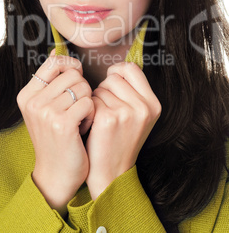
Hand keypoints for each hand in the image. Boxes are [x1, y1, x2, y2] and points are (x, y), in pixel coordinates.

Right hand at [17, 54, 93, 214]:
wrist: (56, 173)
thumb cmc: (56, 137)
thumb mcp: (45, 107)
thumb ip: (50, 81)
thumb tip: (57, 52)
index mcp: (27, 94)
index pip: (54, 62)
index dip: (71, 66)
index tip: (77, 79)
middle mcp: (33, 101)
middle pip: (72, 74)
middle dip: (82, 88)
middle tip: (77, 107)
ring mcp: (46, 113)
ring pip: (83, 87)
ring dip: (88, 102)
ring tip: (80, 118)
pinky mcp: (63, 124)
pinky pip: (89, 103)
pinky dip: (92, 114)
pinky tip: (84, 127)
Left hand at [86, 62, 160, 199]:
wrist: (111, 174)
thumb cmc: (120, 141)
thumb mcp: (138, 117)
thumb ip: (133, 92)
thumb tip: (116, 68)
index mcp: (153, 104)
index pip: (132, 68)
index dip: (118, 71)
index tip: (111, 82)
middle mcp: (143, 107)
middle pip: (114, 76)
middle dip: (105, 88)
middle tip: (106, 108)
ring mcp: (127, 113)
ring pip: (100, 88)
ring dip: (96, 99)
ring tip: (102, 118)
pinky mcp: (108, 119)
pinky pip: (91, 100)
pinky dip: (89, 109)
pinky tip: (93, 124)